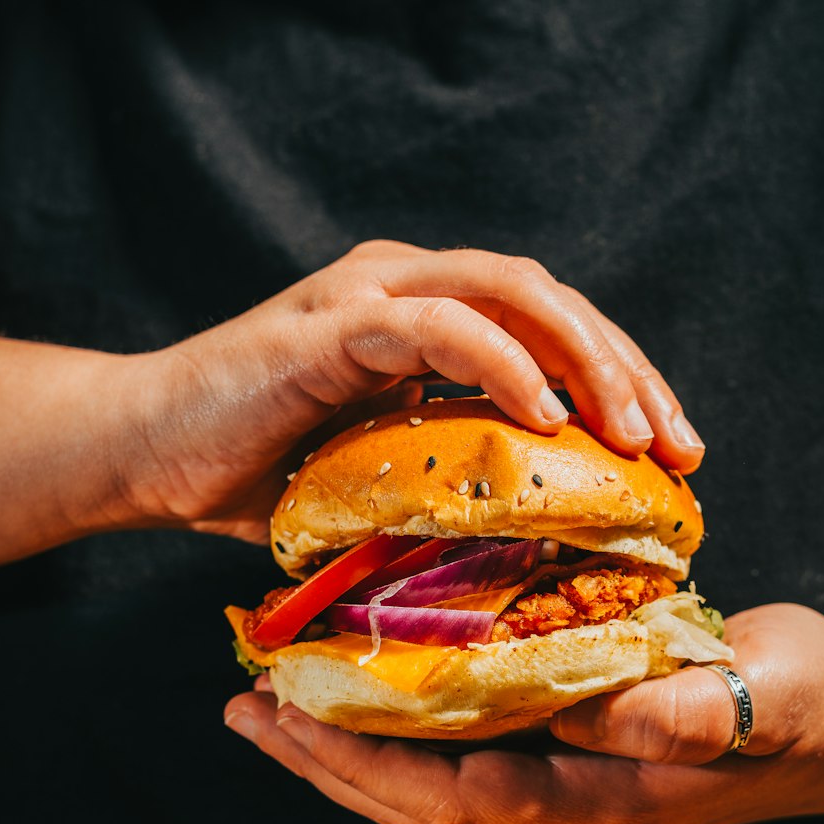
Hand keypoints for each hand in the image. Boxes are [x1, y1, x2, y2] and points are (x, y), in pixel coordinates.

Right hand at [120, 240, 703, 543]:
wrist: (144, 456)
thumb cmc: (258, 473)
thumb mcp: (382, 475)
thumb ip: (449, 475)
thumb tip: (535, 537)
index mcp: (429, 316)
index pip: (553, 328)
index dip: (624, 381)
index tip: (676, 455)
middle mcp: (408, 285)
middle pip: (553, 300)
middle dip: (627, 370)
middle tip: (679, 449)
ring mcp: (371, 295)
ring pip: (512, 294)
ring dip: (586, 361)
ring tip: (632, 435)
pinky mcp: (331, 325)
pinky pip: (438, 327)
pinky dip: (502, 365)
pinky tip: (548, 420)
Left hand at [224, 601, 823, 823]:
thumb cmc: (794, 705)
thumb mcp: (749, 698)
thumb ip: (671, 708)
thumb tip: (574, 704)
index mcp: (593, 805)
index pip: (452, 795)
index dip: (363, 762)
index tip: (286, 717)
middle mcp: (562, 808)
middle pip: (416, 801)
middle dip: (326, 761)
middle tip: (245, 711)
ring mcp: (561, 786)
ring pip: (428, 783)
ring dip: (349, 749)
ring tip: (277, 706)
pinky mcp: (565, 750)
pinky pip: (462, 750)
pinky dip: (404, 728)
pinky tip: (372, 690)